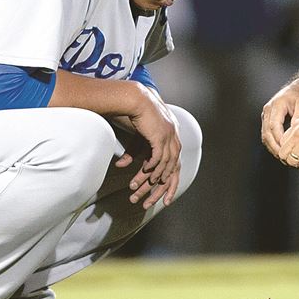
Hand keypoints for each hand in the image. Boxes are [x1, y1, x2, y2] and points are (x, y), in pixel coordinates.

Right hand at [120, 91, 181, 206]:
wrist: (134, 97)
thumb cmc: (134, 114)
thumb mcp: (136, 136)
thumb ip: (133, 151)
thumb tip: (122, 166)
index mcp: (172, 134)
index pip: (176, 161)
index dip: (172, 179)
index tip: (167, 194)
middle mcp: (174, 136)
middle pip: (175, 167)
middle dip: (169, 186)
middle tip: (162, 201)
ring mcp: (169, 136)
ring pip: (167, 164)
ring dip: (157, 177)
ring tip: (150, 187)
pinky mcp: (160, 136)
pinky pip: (159, 157)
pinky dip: (154, 167)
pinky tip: (147, 175)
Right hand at [261, 81, 298, 159]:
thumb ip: (298, 119)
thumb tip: (293, 133)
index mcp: (276, 105)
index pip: (274, 126)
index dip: (279, 139)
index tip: (287, 149)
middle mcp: (268, 110)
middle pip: (267, 133)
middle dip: (275, 147)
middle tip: (285, 157)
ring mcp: (266, 116)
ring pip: (265, 136)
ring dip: (273, 148)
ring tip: (283, 157)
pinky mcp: (267, 121)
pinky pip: (267, 135)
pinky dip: (273, 145)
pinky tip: (281, 152)